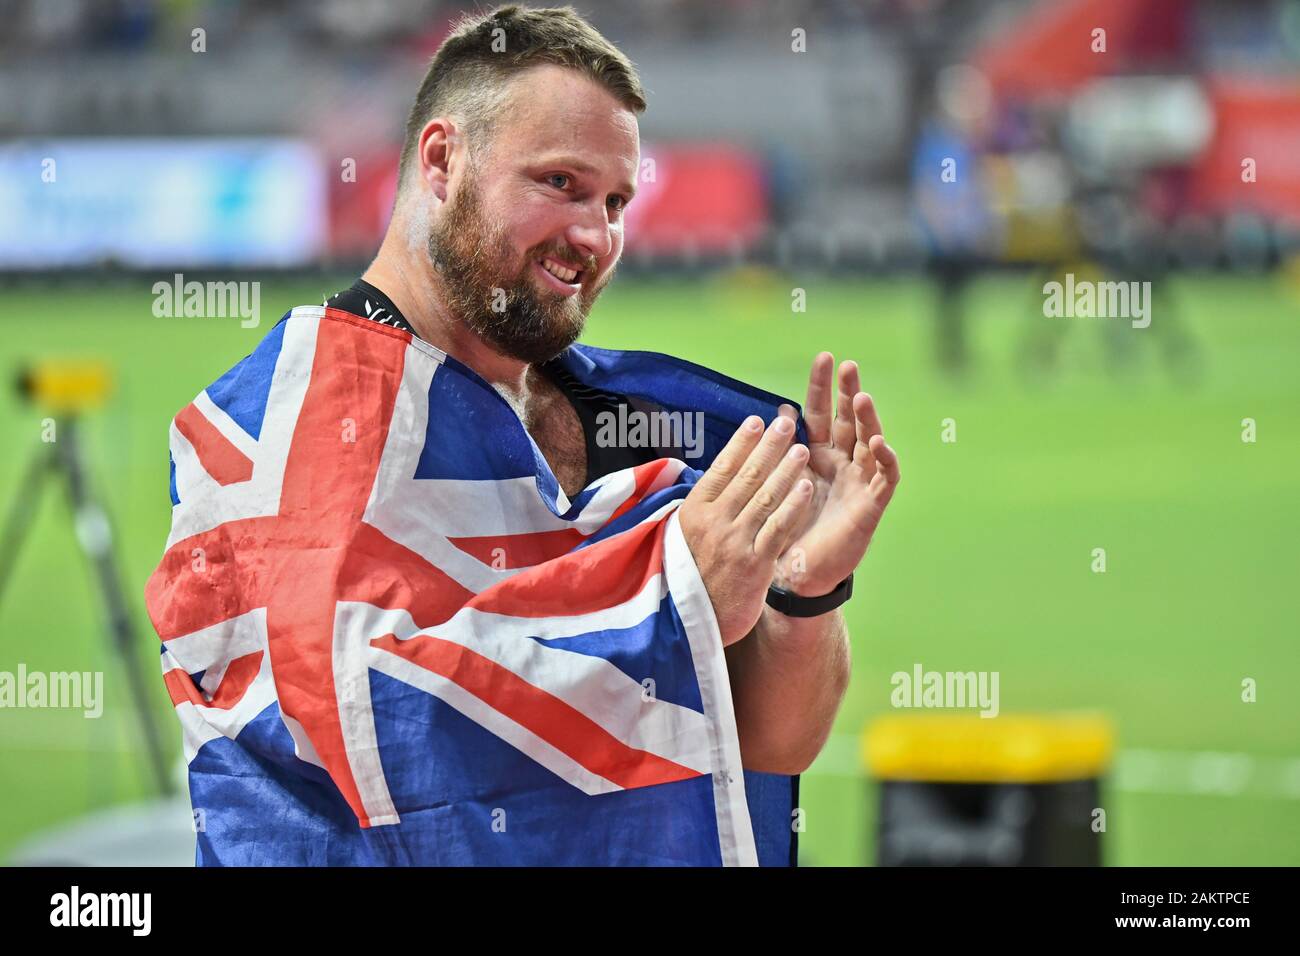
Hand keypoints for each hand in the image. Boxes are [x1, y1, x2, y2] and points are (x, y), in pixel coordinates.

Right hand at [678, 414, 814, 644]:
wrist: (689, 624)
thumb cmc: (687, 578)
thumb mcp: (680, 537)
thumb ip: (702, 509)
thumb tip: (717, 478)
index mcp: (693, 511)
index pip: (721, 468)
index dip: (741, 443)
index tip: (756, 421)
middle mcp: (713, 522)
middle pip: (746, 476)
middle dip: (768, 446)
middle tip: (786, 422)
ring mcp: (734, 542)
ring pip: (765, 497)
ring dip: (786, 470)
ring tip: (802, 448)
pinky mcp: (754, 564)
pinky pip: (777, 528)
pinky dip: (793, 506)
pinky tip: (807, 487)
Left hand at [772, 353, 900, 596]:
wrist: (798, 572)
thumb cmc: (788, 527)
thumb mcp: (781, 483)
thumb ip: (781, 450)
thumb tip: (778, 411)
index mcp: (818, 455)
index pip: (821, 414)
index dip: (822, 388)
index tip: (823, 358)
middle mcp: (842, 462)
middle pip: (849, 420)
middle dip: (849, 392)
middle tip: (848, 365)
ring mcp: (860, 480)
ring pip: (869, 441)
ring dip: (867, 419)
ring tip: (861, 397)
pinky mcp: (872, 503)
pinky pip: (885, 476)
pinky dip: (885, 458)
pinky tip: (880, 441)